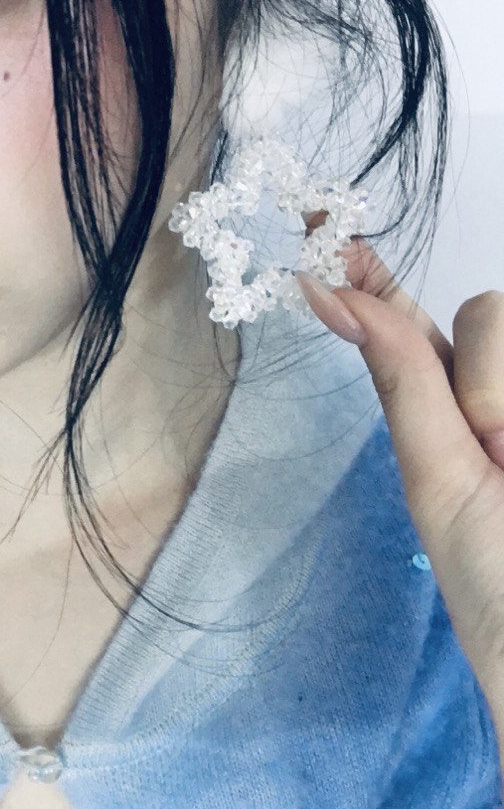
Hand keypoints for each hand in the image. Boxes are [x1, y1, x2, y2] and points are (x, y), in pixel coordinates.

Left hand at [295, 220, 503, 717]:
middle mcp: (500, 392)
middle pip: (489, 312)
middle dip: (486, 377)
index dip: (368, 271)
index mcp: (448, 408)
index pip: (403, 320)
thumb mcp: (443, 482)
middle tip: (498, 452)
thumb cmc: (498, 585)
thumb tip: (334, 293)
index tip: (322, 223)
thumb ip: (408, 384)